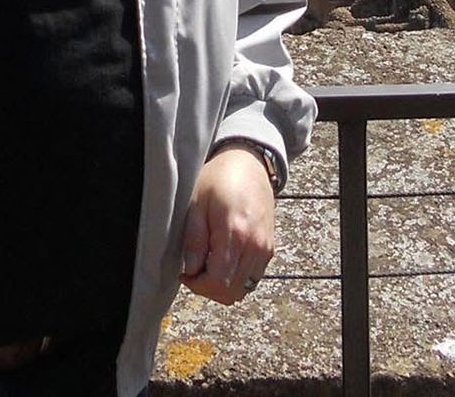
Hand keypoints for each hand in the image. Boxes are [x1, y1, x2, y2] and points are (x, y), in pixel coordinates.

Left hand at [180, 146, 275, 304]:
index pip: (219, 282)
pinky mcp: (269, 248)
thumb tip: (191, 270)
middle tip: (194, 271)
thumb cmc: (220, 179)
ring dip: (223, 286)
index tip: (185, 273)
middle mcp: (255, 245)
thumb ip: (194, 240)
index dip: (198, 285)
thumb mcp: (197, 204)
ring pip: (243, 289)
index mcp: (235, 233)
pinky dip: (236, 278)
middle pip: (232, 292)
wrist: (249, 163)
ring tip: (207, 264)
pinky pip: (252, 278)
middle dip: (208, 288)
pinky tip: (222, 259)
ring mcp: (265, 248)